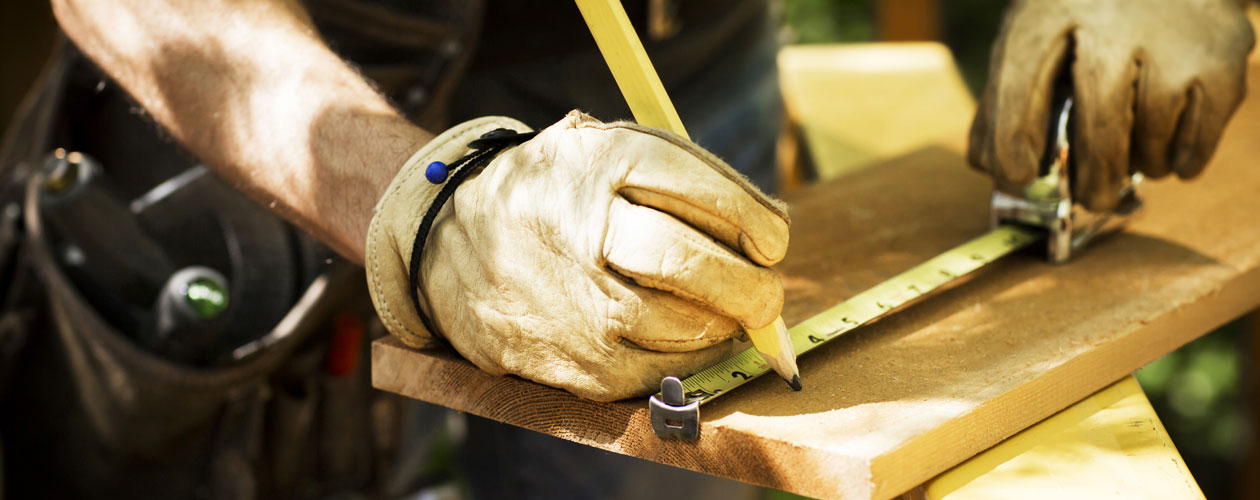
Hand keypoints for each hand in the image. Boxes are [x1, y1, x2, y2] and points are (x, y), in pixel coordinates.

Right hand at [367, 112, 789, 400]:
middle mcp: (585, 230)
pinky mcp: (574, 361)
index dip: (758, 221)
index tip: (773, 239)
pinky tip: (689, 340)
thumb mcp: (601, 153)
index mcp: (600, 163)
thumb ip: (680, 178)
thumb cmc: (554, 195)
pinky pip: (661, 373)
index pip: (706, 192)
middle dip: (755, 288)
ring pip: (688, 327)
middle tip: (766, 293)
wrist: (447, 243)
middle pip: (698, 266)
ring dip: (724, 326)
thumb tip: (769, 235)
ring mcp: (577, 302)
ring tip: (725, 313)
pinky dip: (691, 361)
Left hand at [969, 0, 1253, 210]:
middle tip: (1091, 197)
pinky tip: (1170, 150)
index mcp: (1049, 14)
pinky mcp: (1221, 53)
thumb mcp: (1036, 35)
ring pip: (1153, 132)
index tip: (1015, 177)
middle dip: (1093, 175)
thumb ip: (1005, 100)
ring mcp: (1173, 37)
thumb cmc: (1088, 14)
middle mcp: (1113, 19)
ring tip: (1133, 151)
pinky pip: (1199, 134)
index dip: (1012, 141)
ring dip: (1141, 162)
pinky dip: (1182, 157)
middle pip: (1101, 120)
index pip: (1020, 85)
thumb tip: (993, 168)